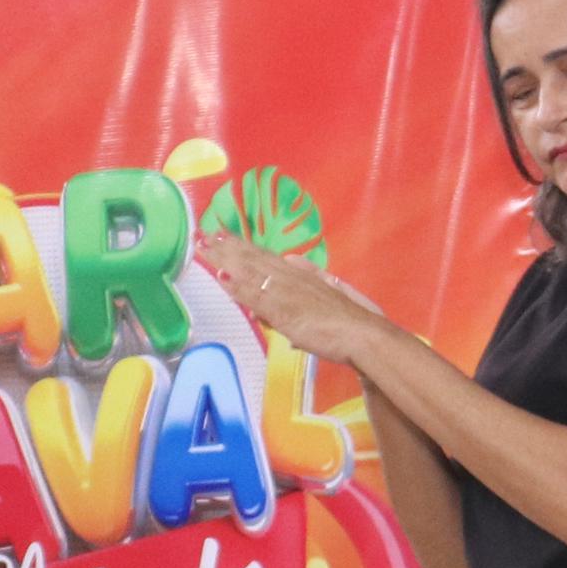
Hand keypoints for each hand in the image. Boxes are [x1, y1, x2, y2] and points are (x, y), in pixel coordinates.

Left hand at [196, 225, 387, 360]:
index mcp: (302, 274)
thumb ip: (311, 274)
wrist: (362, 334)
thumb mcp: (331, 289)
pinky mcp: (282, 311)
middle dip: (227, 246)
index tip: (225, 236)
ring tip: (203, 246)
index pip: (266, 256)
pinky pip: (254, 296)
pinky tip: (220, 276)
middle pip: (253, 258)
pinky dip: (236, 286)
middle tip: (203, 234)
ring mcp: (285, 293)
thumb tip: (293, 259)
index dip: (244, 246)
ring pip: (249, 271)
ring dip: (224, 258)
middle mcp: (291, 277)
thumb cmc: (352, 318)